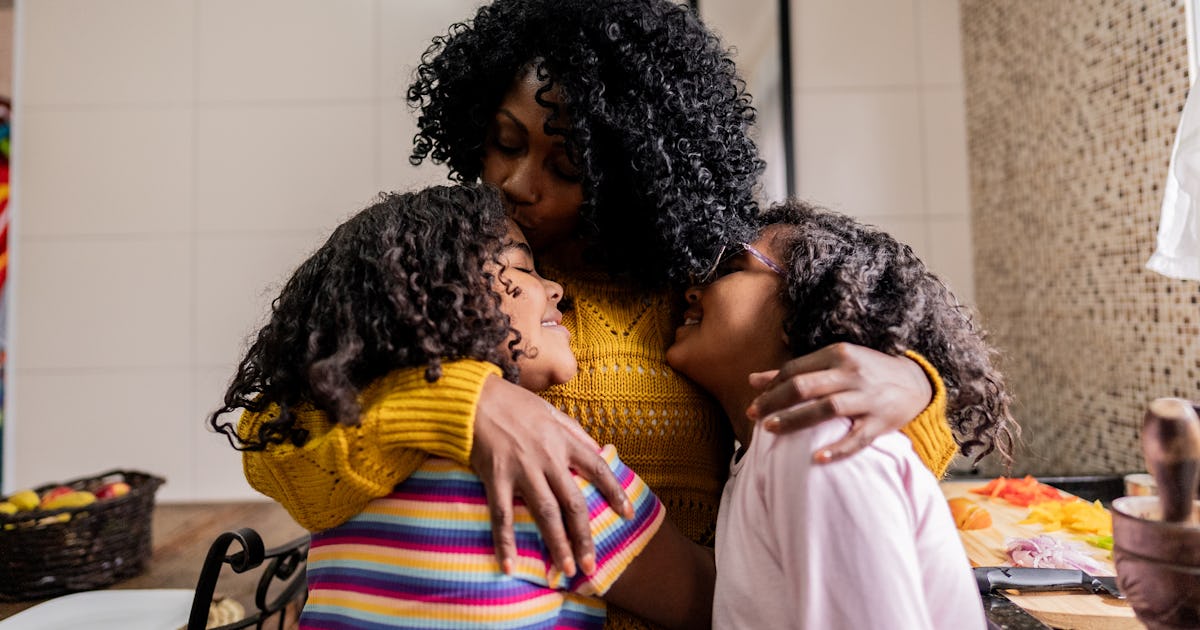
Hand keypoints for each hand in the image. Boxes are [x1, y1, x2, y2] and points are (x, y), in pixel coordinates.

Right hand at [470, 375, 632, 578]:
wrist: (473, 399)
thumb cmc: (512, 403)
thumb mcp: (550, 410)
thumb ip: (575, 431)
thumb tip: (599, 449)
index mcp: (563, 441)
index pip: (598, 468)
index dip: (615, 492)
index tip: (627, 514)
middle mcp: (547, 458)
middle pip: (573, 503)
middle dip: (584, 537)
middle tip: (592, 566)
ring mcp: (522, 470)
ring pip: (546, 514)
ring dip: (558, 545)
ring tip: (568, 571)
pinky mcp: (496, 478)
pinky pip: (502, 516)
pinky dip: (505, 543)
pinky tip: (509, 566)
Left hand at [745, 343, 931, 463]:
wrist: (915, 382)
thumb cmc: (865, 372)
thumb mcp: (834, 363)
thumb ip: (795, 371)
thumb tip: (753, 380)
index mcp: (838, 354)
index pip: (796, 369)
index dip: (771, 387)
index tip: (754, 402)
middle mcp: (852, 373)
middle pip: (805, 386)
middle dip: (775, 402)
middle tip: (754, 417)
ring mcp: (867, 397)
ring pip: (827, 408)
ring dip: (796, 419)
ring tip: (771, 429)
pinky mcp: (881, 421)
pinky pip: (857, 437)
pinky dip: (837, 449)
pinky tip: (816, 458)